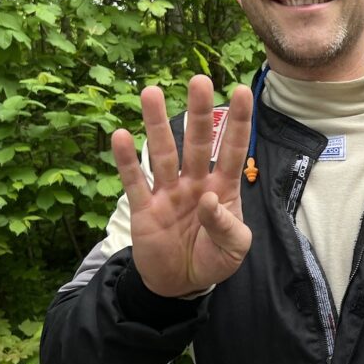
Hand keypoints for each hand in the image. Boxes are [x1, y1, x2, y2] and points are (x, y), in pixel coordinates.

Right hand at [111, 75, 253, 297]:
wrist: (181, 284)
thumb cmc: (213, 259)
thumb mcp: (234, 249)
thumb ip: (227, 226)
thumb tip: (209, 199)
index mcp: (222, 188)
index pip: (232, 150)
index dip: (238, 122)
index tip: (243, 90)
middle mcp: (194, 182)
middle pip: (196, 142)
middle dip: (198, 112)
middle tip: (199, 80)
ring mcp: (167, 193)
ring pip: (162, 153)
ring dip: (156, 125)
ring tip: (151, 92)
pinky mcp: (144, 209)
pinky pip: (135, 182)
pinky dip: (127, 160)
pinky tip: (120, 135)